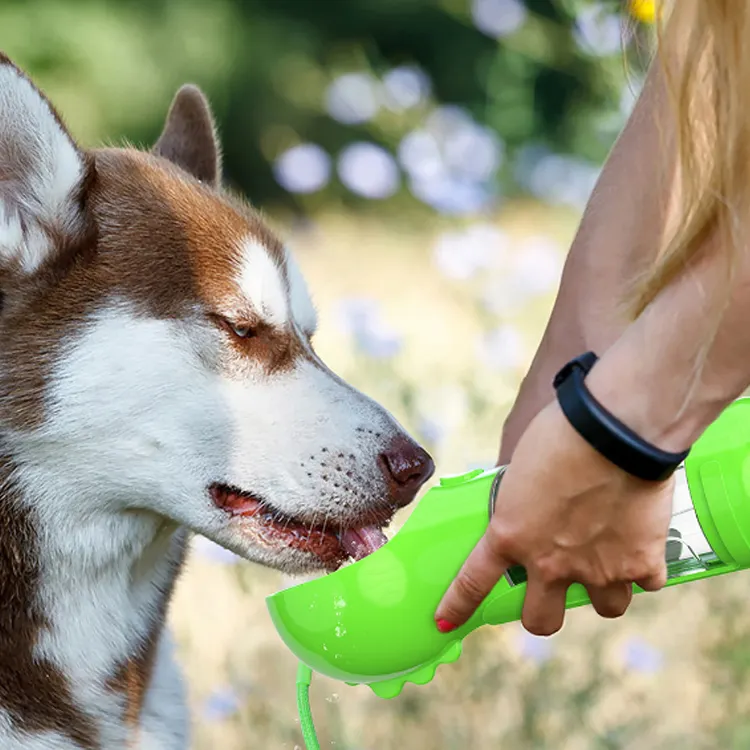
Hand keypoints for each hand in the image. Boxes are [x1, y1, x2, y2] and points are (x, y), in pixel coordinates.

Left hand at [435, 399, 673, 635]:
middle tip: (552, 588)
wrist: (614, 431)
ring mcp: (597, 569)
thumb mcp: (520, 465)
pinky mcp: (641, 563)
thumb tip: (523, 502)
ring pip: (605, 608)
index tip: (445, 622)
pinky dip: (646, 567)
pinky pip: (647, 582)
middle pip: (542, 621)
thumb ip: (519, 497)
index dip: (457, 606)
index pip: (474, 582)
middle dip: (544, 612)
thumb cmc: (560, 434)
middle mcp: (550, 563)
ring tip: (610, 561)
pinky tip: (644, 542)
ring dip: (605, 589)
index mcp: (510, 535)